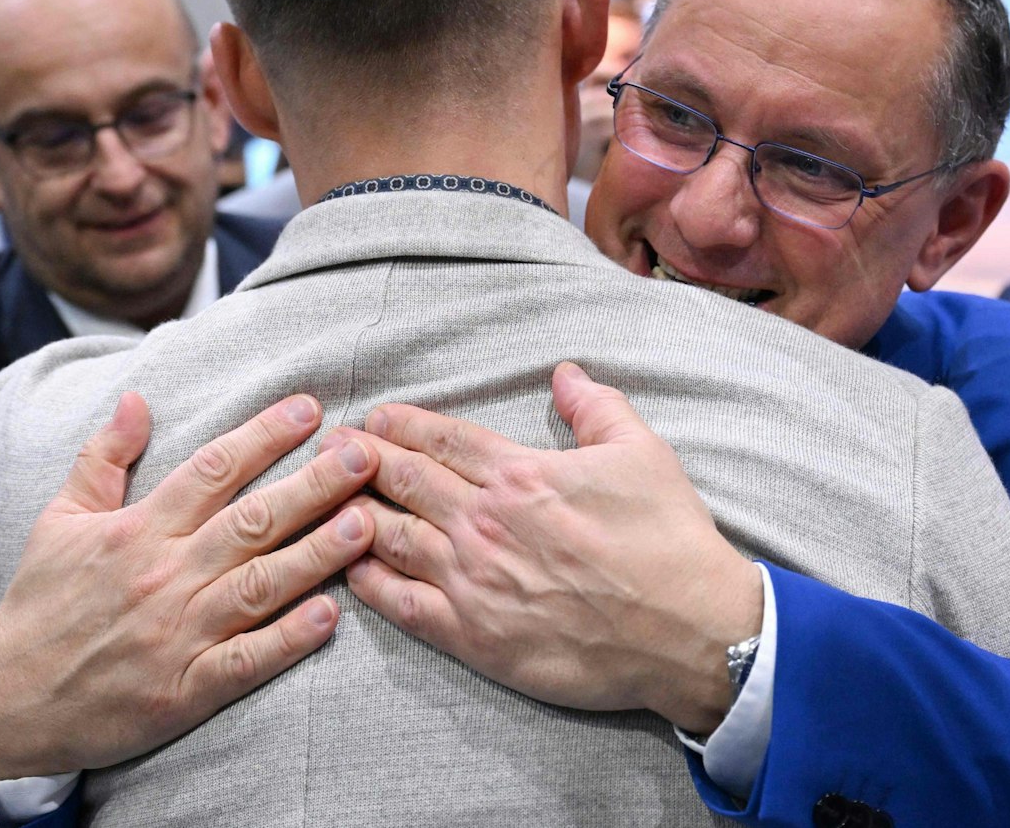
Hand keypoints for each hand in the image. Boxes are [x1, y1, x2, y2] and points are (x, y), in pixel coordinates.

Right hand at [0, 392, 378, 778]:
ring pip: (260, 585)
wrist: (7, 704)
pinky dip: (289, 639)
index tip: (310, 408)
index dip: (263, 436)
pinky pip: (247, 661)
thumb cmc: (41, 605)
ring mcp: (176, 635)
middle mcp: (162, 577)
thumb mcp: (58, 520)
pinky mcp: (185, 690)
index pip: (210, 470)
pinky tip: (331, 615)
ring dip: (317, 554)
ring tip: (366, 523)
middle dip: (313, 485)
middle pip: (250, 521)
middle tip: (365, 454)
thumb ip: (102, 458)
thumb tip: (137, 399)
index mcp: (135, 531)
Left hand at [344, 362, 761, 735]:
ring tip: (321, 500)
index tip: (374, 418)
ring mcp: (474, 581)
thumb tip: (566, 373)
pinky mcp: (474, 636)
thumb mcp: (642, 453)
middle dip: (359, 459)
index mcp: (522, 474)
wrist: (688, 631)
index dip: (401, 424)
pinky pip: (403, 605)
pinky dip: (369, 583)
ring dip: (351, 514)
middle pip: (403, 481)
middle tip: (326, 449)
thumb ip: (596, 407)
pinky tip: (348, 569)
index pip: (442, 440)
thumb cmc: (669, 540)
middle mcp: (486, 522)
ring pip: (390, 537)